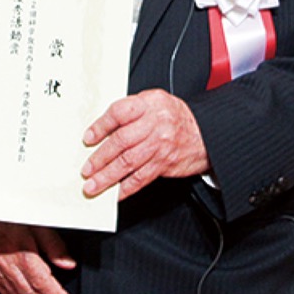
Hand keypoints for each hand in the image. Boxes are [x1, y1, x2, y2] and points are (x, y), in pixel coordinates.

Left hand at [81, 89, 208, 199]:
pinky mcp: (165, 164)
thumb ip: (131, 110)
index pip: (119, 113)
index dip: (100, 126)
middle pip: (121, 141)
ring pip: (129, 162)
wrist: (206, 133)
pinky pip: (142, 178)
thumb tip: (103, 127)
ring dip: (108, 176)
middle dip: (100, 158)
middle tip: (86, 169)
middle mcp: (154, 124)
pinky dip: (126, 187)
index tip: (87, 138)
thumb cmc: (175, 116)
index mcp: (149, 104)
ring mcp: (160, 146)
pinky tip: (115, 192)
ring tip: (93, 185)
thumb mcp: (154, 101)